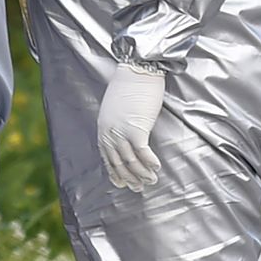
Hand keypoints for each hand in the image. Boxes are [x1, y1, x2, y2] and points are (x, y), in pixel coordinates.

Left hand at [97, 62, 166, 190]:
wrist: (136, 72)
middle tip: (139, 188)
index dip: (115, 172)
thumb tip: (124, 137)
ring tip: (151, 180)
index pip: (107, 157)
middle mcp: (109, 132)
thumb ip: (116, 125)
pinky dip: (149, 162)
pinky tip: (157, 168)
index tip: (122, 183)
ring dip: (142, 174)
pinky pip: (143, 152)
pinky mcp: (137, 128)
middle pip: (118, 162)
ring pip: (131, 161)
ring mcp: (122, 131)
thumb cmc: (128, 87)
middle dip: (129, 178)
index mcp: (103, 128)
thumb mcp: (115, 109)